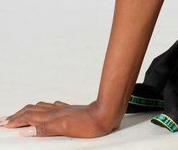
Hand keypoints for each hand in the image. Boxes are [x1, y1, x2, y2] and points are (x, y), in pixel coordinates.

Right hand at [0, 100, 116, 137]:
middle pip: (32, 110)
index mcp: (52, 117)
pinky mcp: (71, 110)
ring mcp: (64, 110)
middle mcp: (56, 112)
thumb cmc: (90, 123)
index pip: (29, 118)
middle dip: (18, 115)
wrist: (106, 113)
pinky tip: (48, 108)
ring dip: (28, 110)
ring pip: (41, 108)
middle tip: (6, 119)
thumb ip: (45, 129)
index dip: (15, 120)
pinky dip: (44, 108)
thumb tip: (27, 131)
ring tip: (21, 113)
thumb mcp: (65, 129)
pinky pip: (54, 107)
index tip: (4, 123)